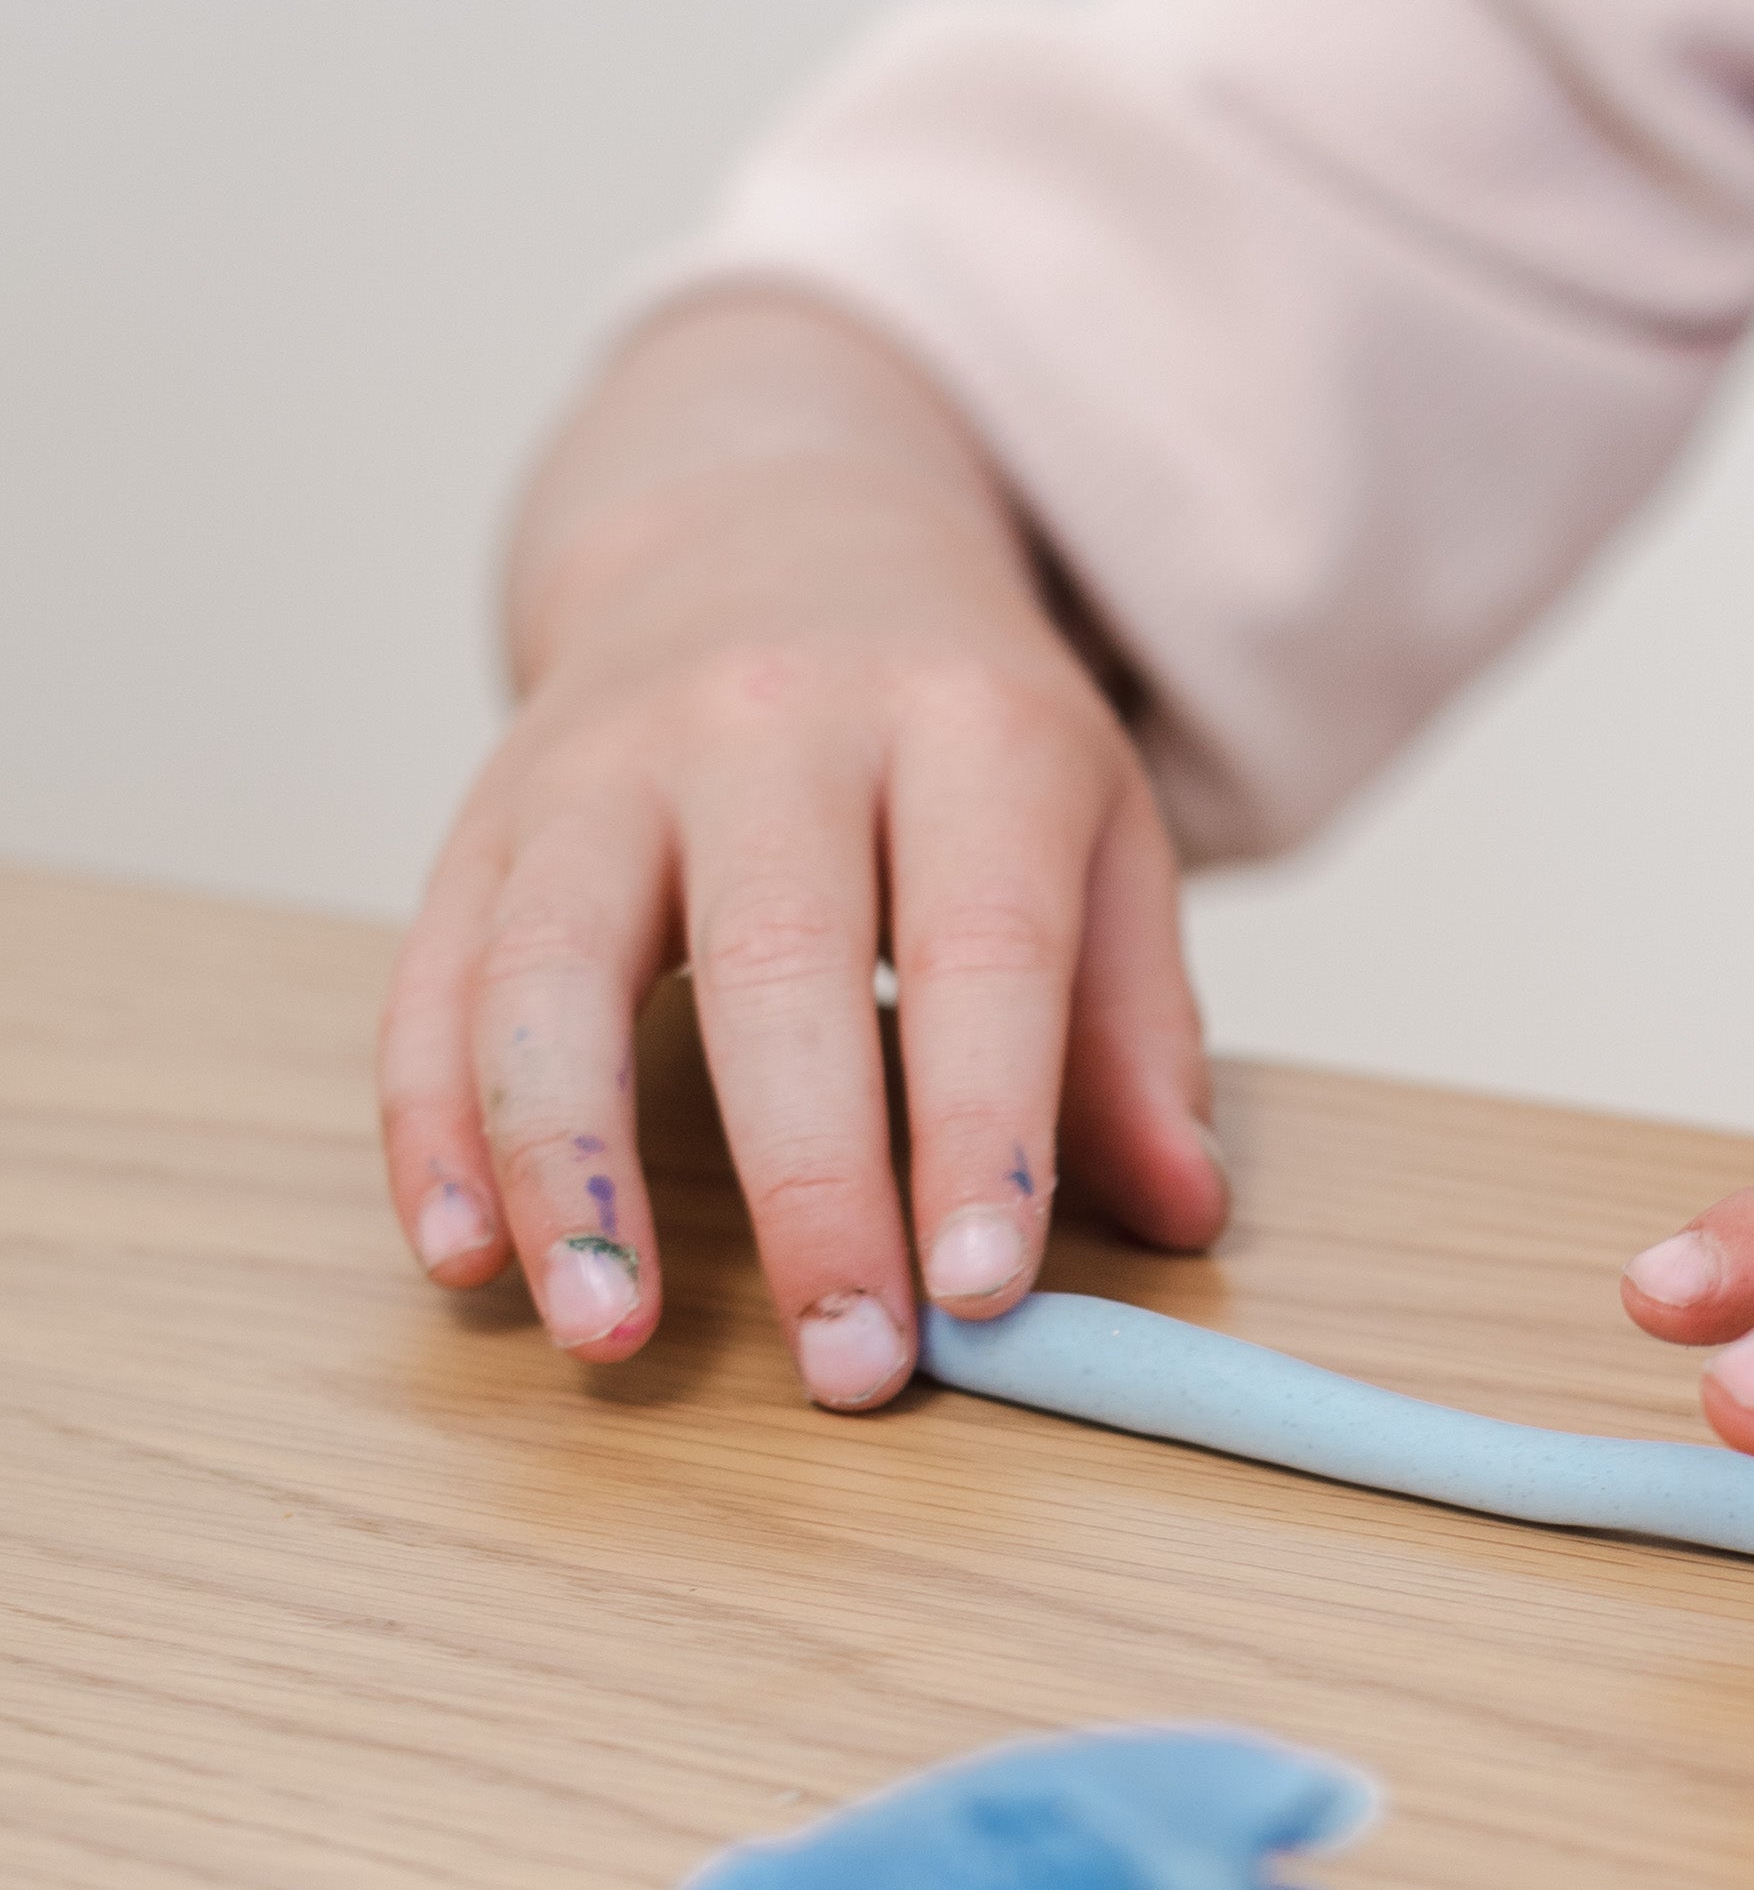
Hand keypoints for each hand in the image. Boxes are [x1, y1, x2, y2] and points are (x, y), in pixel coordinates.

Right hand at [378, 298, 1225, 1402]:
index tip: (984, 1293)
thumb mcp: (1099, 826)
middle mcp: (773, 721)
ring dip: (573, 1169)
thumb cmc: (960, 723)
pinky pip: (437, 975)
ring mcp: (606, 759)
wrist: (775, 523)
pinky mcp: (487, 811)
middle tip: (846, 1366)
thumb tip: (1180, 1216)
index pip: (980, 943)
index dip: (983, 1127)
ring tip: (608, 1334)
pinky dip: (435, 1127)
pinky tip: (464, 1257)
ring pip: (557, 968)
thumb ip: (1135, 1026)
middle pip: (774, 966)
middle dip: (809, 1185)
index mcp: (965, 722)